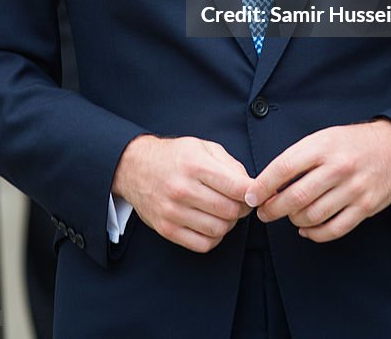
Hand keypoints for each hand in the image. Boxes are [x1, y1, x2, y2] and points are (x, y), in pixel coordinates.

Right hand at [112, 135, 252, 252]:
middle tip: (241, 203)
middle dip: (242, 208)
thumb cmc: (174, 156)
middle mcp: (182, 188)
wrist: (135, 167)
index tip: (255, 194)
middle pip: (230, 210)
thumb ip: (230, 164)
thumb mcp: (203, 147)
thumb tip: (251, 186)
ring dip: (229, 224)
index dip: (252, 193)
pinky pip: (203, 244)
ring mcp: (172, 211)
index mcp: (195, 164)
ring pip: (218, 229)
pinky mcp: (166, 229)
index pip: (236, 187)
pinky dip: (214, 237)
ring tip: (225, 212)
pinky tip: (212, 224)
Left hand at [245, 120, 390, 242]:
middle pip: (296, 196)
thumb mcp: (323, 138)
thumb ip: (298, 158)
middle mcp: (337, 167)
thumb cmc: (350, 143)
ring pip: (313, 215)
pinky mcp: (365, 207)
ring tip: (289, 216)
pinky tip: (306, 229)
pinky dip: (315, 234)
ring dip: (294, 220)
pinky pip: (334, 229)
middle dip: (273, 209)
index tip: (251, 197)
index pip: (284, 168)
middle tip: (264, 213)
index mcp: (322, 146)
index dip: (263, 186)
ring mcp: (353, 189)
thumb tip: (269, 183)